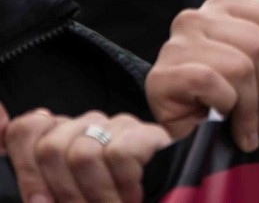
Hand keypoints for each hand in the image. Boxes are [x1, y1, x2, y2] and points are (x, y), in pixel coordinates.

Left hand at [2, 108, 168, 202]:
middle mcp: (90, 124)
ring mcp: (121, 126)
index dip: (26, 167)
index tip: (40, 200)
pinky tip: (133, 195)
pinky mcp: (148, 133)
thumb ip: (49, 193)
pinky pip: (119, 154)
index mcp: (65, 138)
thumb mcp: (76, 199)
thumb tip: (36, 198)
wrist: (170, 202)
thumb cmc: (116, 202)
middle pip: (51, 147)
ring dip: (96, 194)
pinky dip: (123, 184)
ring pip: (82, 153)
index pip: (27, 129)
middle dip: (64, 191)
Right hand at [146, 0, 258, 151]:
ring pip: (239, 67)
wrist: (207, 136)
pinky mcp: (161, 74)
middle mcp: (198, 16)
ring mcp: (176, 43)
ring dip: (252, 108)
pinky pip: (210, 82)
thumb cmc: (255, 88)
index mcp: (228, 4)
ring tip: (251, 129)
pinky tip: (220, 120)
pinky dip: (225, 106)